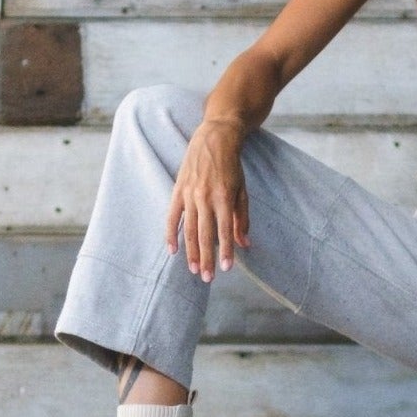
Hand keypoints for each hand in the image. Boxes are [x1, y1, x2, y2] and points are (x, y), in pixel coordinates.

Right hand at [166, 120, 251, 280]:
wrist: (214, 138)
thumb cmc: (232, 166)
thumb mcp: (242, 190)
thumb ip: (242, 218)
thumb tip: (245, 244)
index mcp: (224, 197)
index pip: (225, 230)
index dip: (226, 251)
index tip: (227, 269)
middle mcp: (205, 197)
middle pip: (205, 234)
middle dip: (207, 258)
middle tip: (208, 278)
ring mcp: (190, 194)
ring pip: (188, 229)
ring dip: (191, 252)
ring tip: (194, 270)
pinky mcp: (178, 190)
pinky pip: (172, 216)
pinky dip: (171, 234)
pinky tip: (172, 250)